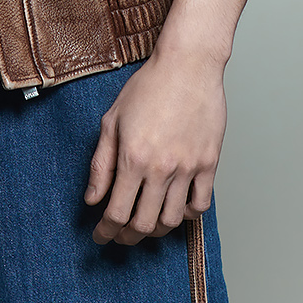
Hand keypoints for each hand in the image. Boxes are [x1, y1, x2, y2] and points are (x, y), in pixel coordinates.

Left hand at [83, 45, 226, 243]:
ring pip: (173, 220)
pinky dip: (188, 215)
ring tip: (146, 224)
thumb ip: (101, 164)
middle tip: (120, 237)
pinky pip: (201, 205)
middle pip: (144, 224)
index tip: (100, 236)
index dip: (106, 231)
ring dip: (156, 229)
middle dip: (127, 237)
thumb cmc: (148, 87)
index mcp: (132, 158)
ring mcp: (188, 168)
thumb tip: (92, 199)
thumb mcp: (112, 121)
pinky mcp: (209, 163)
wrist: (188, 65)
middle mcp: (161, 168)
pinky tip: (177, 208)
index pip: (116, 212)